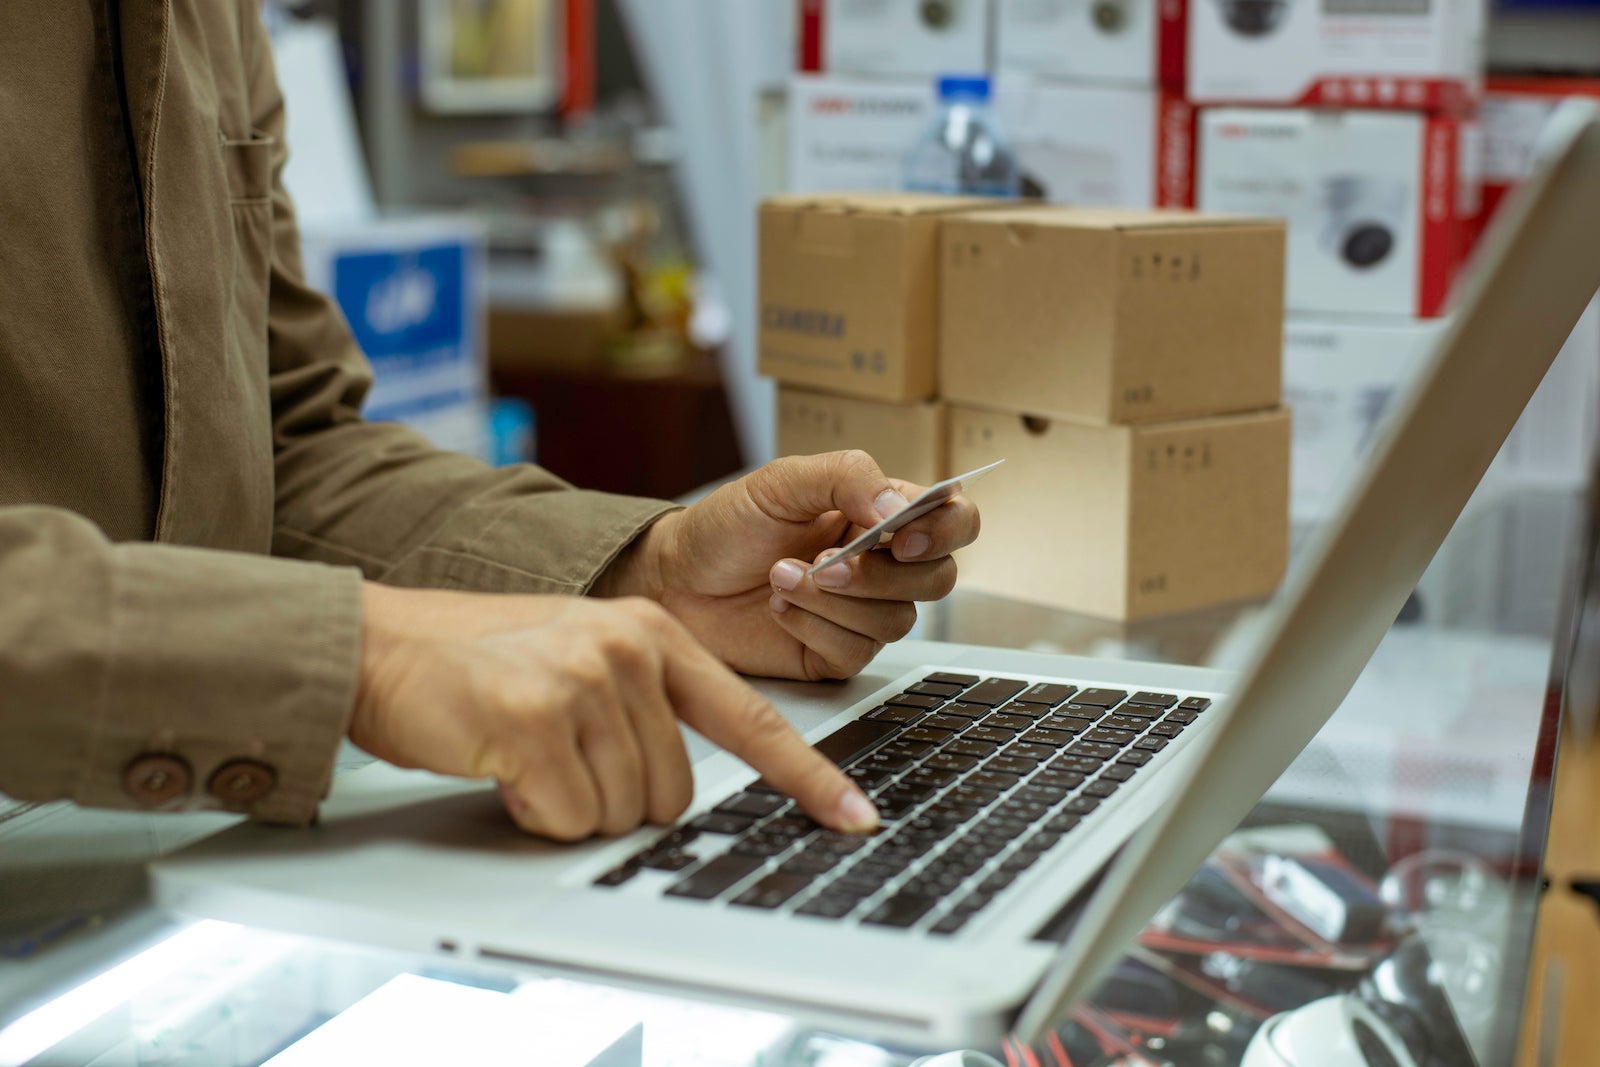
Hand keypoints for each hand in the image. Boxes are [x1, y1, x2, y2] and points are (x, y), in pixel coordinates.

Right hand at [353, 583, 878, 839]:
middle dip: (613, 800)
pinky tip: (500, 766)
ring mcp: (585, 680)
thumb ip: (643, 707)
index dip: (807, 778)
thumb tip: (675, 791)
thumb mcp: (581, 659)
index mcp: (653, 634)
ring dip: (567, 806)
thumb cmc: (477, 663)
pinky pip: (566, 819)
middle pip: (673, 794)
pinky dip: (531, 813)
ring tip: (523, 753)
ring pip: (620, 813)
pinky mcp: (536, 718)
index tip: (854, 817)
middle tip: (556, 759)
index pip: (753, 718)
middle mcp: (630, 649)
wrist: (382, 644)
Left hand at [597, 451, 980, 680]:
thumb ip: (847, 476)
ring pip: (897, 620)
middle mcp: (882, 564)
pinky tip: (779, 608)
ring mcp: (862, 612)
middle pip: (937, 579)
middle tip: (826, 562)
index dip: (944, 531)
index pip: (954, 521)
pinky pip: (856, 651)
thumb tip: (900, 505)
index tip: (899, 537)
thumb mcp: (783, 481)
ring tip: (780, 577)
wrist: (674, 578)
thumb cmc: (727, 525)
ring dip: (834, 600)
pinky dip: (814, 626)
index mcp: (881, 514)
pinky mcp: (836, 653)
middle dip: (881, 574)